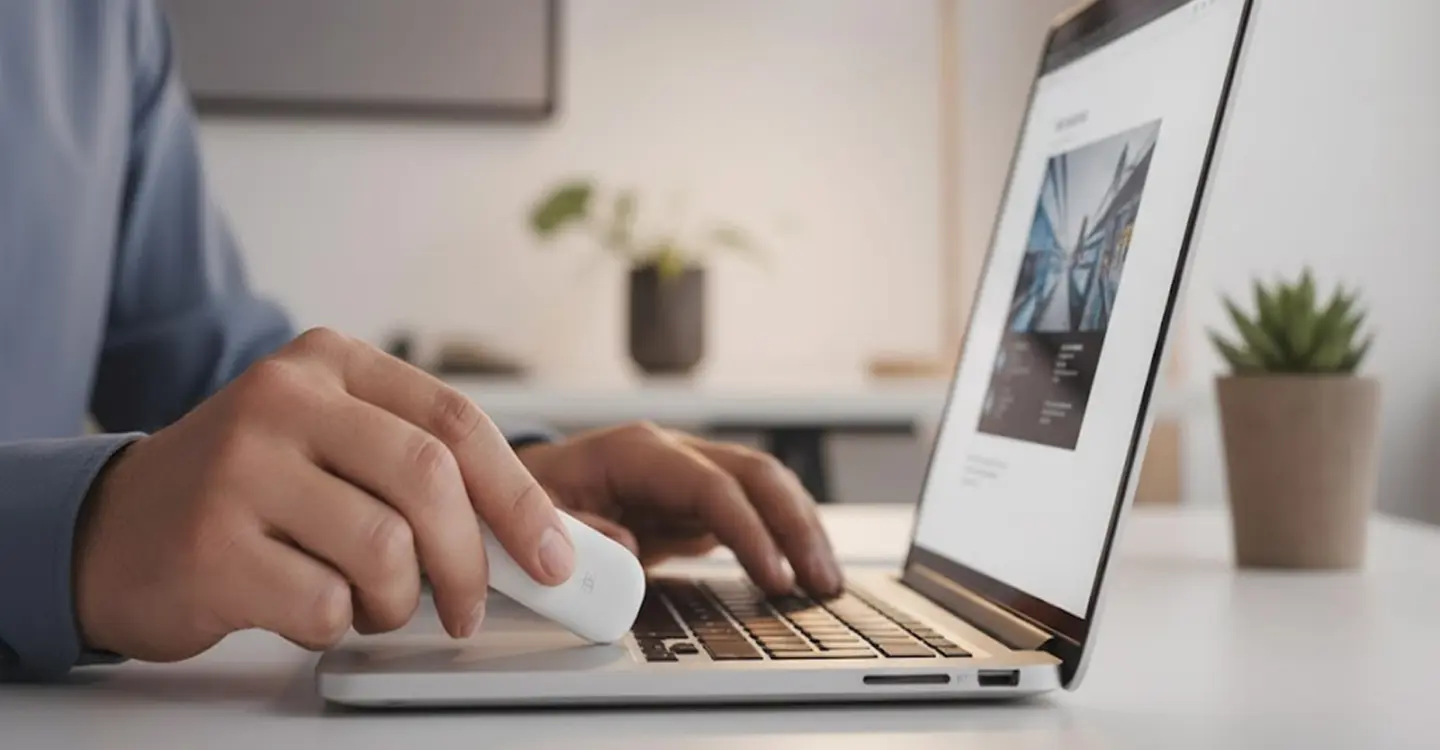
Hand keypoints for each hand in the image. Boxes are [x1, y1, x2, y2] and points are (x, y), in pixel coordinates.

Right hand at [74, 328, 574, 661]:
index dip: (519, 496)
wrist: (111, 530)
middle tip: (469, 607)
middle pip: (429, 480)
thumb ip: (421, 470)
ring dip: (396, 601)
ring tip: (367, 601)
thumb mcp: (331, 444)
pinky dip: (336, 624)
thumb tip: (539, 536)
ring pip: (384, 550)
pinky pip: (325, 603)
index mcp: (329, 363)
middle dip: (471, 560)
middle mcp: (283, 399)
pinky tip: (304, 605)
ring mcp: (240, 468)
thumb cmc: (248, 492)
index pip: (455, 422)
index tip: (554, 555)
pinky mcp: (211, 545)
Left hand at [514, 423, 842, 598]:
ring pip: (763, 488)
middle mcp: (670, 453)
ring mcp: (687, 473)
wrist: (512, 487)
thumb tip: (628, 547)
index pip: (711, 486)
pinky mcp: (692, 500)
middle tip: (821, 580)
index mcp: (635, 452)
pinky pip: (749, 511)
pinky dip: (780, 538)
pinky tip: (798, 569)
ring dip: (799, 530)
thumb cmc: (522, 496)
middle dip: (795, 526)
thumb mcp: (530, 516)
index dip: (748, 531)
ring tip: (824, 579)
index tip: (773, 576)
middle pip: (755, 476)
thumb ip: (576, 530)